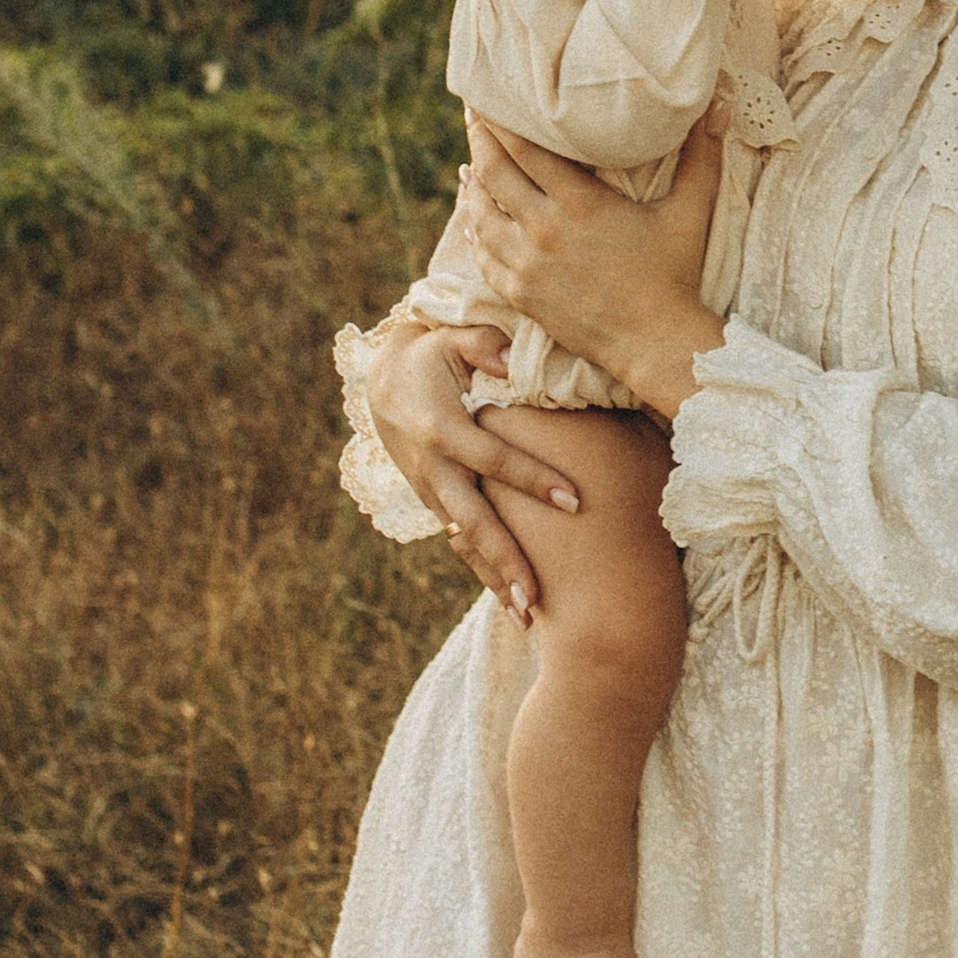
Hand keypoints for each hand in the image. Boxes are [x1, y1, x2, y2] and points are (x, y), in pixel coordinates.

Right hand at [362, 320, 577, 626]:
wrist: (382, 380)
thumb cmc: (430, 353)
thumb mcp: (451, 337)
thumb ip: (484, 345)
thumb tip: (513, 361)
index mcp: (443, 428)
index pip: (495, 459)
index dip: (534, 479)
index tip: (574, 501)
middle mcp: (434, 468)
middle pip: (474, 522)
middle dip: (505, 561)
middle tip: (535, 600)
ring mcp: (430, 490)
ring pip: (464, 542)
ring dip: (493, 579)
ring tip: (526, 619)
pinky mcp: (432, 500)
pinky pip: (459, 540)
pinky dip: (481, 569)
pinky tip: (507, 600)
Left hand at [457, 108, 724, 416]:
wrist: (655, 343)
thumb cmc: (675, 274)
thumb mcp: (690, 211)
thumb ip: (702, 156)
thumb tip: (719, 107)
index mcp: (579, 203)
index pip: (525, 150)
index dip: (502, 122)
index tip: (489, 99)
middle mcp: (544, 231)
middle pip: (495, 175)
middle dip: (480, 142)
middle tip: (473, 118)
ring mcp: (528, 267)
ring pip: (482, 218)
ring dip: (473, 189)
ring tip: (468, 166)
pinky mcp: (523, 297)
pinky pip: (485, 261)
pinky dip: (475, 237)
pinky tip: (473, 224)